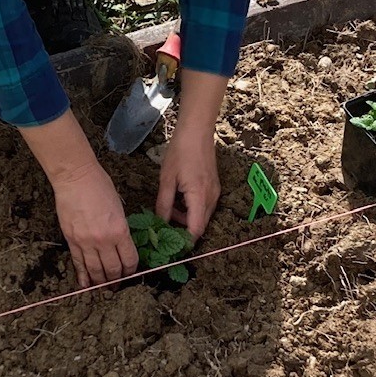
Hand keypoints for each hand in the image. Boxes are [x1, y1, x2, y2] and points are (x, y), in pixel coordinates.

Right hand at [51, 163, 137, 287]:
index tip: (130, 273)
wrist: (75, 178)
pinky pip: (78, 263)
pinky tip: (86, 285)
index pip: (129, 259)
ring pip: (95, 270)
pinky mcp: (71, 240)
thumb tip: (121, 244)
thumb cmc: (100, 186)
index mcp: (120, 230)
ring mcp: (86, 242)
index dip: (131, 270)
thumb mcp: (119, 207)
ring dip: (101, 282)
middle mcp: (104, 240)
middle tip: (118, 285)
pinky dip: (83, 276)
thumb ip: (120, 228)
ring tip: (104, 288)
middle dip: (117, 280)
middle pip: (113, 269)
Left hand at [155, 122, 219, 240]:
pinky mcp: (214, 186)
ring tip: (169, 211)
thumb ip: (164, 204)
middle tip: (165, 230)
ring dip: (187, 219)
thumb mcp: (167, 179)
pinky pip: (204, 205)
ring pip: (202, 216)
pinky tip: (179, 200)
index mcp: (199, 197)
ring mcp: (215, 192)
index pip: (195, 230)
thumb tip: (160, 223)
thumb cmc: (180, 151)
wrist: (197, 130)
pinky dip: (192, 209)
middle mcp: (211, 197)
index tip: (170, 246)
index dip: (184, 241)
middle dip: (183, 231)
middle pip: (200, 225)